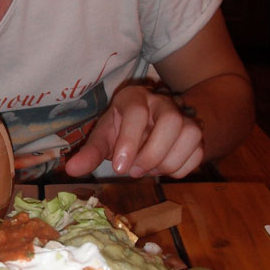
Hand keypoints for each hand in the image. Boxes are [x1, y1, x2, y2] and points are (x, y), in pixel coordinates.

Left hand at [64, 85, 203, 179]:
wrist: (149, 127)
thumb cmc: (121, 131)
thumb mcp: (103, 138)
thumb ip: (89, 152)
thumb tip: (71, 170)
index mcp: (134, 98)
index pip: (137, 112)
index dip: (129, 141)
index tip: (119, 168)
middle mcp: (162, 102)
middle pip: (171, 121)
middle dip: (152, 153)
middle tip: (134, 171)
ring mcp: (183, 116)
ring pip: (190, 134)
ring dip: (169, 161)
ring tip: (148, 170)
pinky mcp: (196, 134)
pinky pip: (198, 151)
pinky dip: (181, 168)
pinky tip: (163, 170)